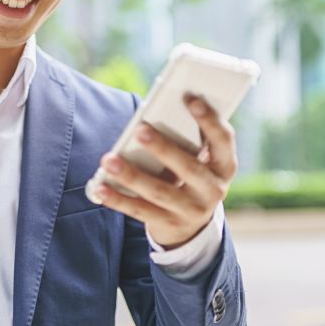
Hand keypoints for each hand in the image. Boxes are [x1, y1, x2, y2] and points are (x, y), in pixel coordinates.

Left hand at [94, 94, 236, 248]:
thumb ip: (185, 140)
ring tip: (108, 160)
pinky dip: (117, 198)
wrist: (192, 226)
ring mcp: (191, 210)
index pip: (223, 140)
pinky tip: (100, 187)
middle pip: (189, 167)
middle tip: (140, 130)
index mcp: (224, 166)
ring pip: (159, 192)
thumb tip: (152, 117)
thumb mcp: (198, 160)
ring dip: (132, 175)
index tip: (191, 98)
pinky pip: (140, 210)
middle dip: (163, 148)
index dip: (209, 120)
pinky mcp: (168, 224)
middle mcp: (213, 190)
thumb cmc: (190, 175)